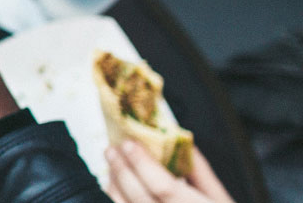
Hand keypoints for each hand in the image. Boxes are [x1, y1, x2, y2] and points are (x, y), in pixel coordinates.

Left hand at [107, 143, 235, 202]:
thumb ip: (200, 170)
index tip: (130, 142)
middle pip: (141, 199)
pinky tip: (114, 185)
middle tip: (112, 149)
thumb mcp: (221, 199)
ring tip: (111, 164)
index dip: (144, 164)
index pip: (165, 188)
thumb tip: (175, 135)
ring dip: (116, 185)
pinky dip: (117, 199)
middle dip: (123, 171)